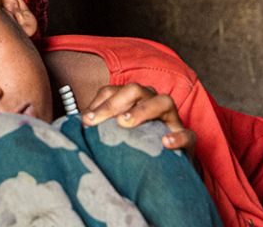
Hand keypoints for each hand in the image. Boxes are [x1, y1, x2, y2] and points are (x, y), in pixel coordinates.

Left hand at [81, 83, 195, 151]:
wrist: (166, 172)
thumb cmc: (136, 149)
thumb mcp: (115, 137)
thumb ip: (99, 129)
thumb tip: (73, 128)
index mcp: (134, 101)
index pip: (114, 91)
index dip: (98, 102)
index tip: (84, 120)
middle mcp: (153, 104)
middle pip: (136, 90)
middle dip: (114, 103)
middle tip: (96, 122)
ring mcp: (173, 120)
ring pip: (164, 101)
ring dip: (143, 109)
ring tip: (125, 123)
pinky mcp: (188, 140)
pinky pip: (188, 134)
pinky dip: (178, 137)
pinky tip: (165, 143)